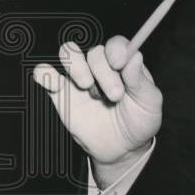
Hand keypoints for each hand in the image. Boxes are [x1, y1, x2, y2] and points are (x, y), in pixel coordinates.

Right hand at [33, 35, 162, 174]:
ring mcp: (79, 78)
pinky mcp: (61, 94)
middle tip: (115, 95)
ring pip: (68, 52)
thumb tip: (135, 56)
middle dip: (104, 72)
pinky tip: (56, 84)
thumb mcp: (149, 103)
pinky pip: (44, 74)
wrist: (121, 149)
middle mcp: (101, 67)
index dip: (116, 50)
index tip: (118, 64)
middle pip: (95, 52)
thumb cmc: (139, 122)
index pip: (116, 44)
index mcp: (124, 65)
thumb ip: (140, 80)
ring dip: (77, 66)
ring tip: (88, 87)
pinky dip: (44, 73)